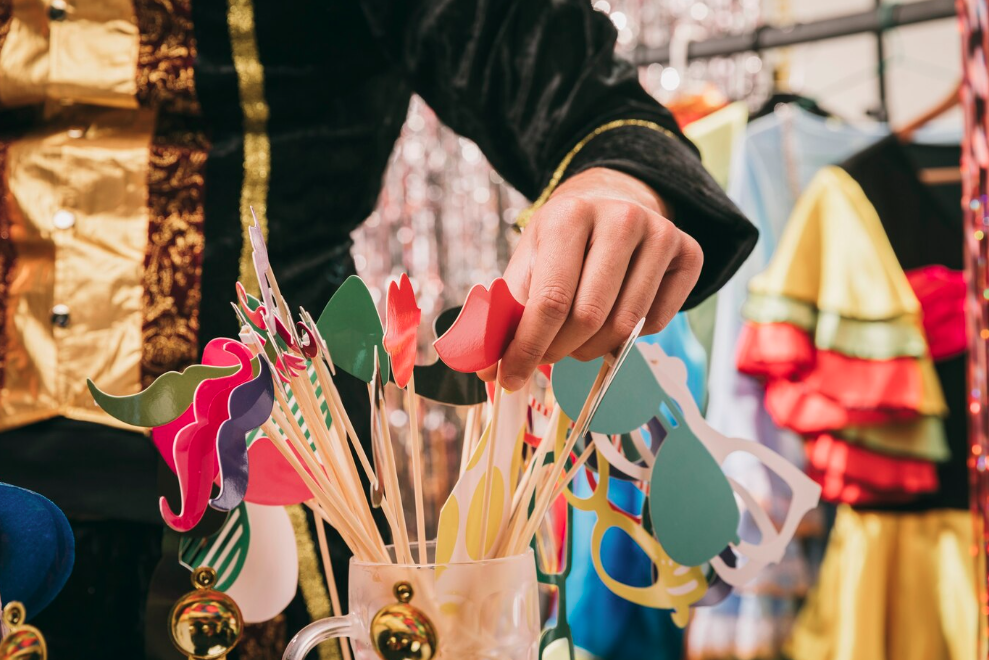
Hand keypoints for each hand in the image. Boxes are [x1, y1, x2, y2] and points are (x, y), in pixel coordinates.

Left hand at [480, 167, 702, 390]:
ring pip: (625, 328)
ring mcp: (661, 233)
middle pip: (589, 318)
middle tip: (544, 356)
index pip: (550, 301)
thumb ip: (504, 314)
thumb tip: (485, 370)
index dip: (527, 348)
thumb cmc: (562, 243)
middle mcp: (621, 218)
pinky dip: (629, 338)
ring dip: (592, 350)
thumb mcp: (527, 262)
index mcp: (569, 215)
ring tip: (576, 338)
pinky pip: (658, 323)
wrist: (612, 202)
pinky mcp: (690, 252)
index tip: (509, 379)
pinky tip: (613, 316)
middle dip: (558, 351)